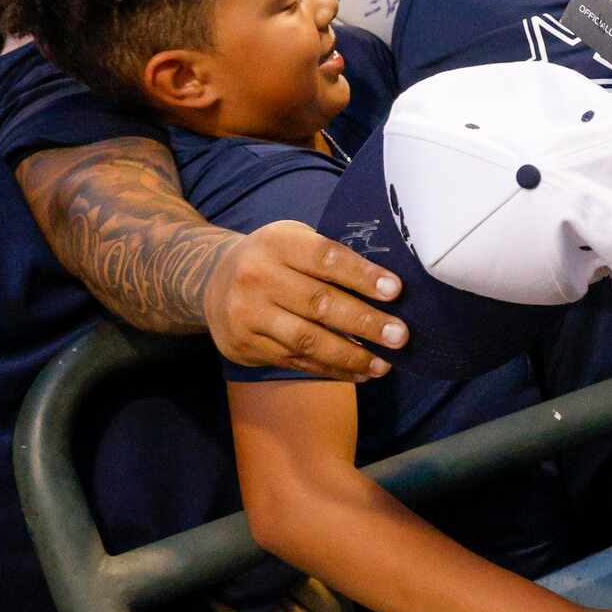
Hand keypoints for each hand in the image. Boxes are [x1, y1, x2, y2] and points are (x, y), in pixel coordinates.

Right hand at [202, 221, 409, 379]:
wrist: (211, 280)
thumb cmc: (273, 258)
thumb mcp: (293, 239)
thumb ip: (330, 257)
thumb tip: (387, 287)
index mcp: (277, 243)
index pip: (325, 258)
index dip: (362, 275)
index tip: (396, 291)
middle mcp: (258, 277)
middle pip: (319, 303)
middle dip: (365, 322)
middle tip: (400, 335)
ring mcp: (249, 314)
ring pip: (307, 339)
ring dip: (351, 354)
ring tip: (384, 363)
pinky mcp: (246, 346)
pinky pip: (296, 361)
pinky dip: (331, 369)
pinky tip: (360, 371)